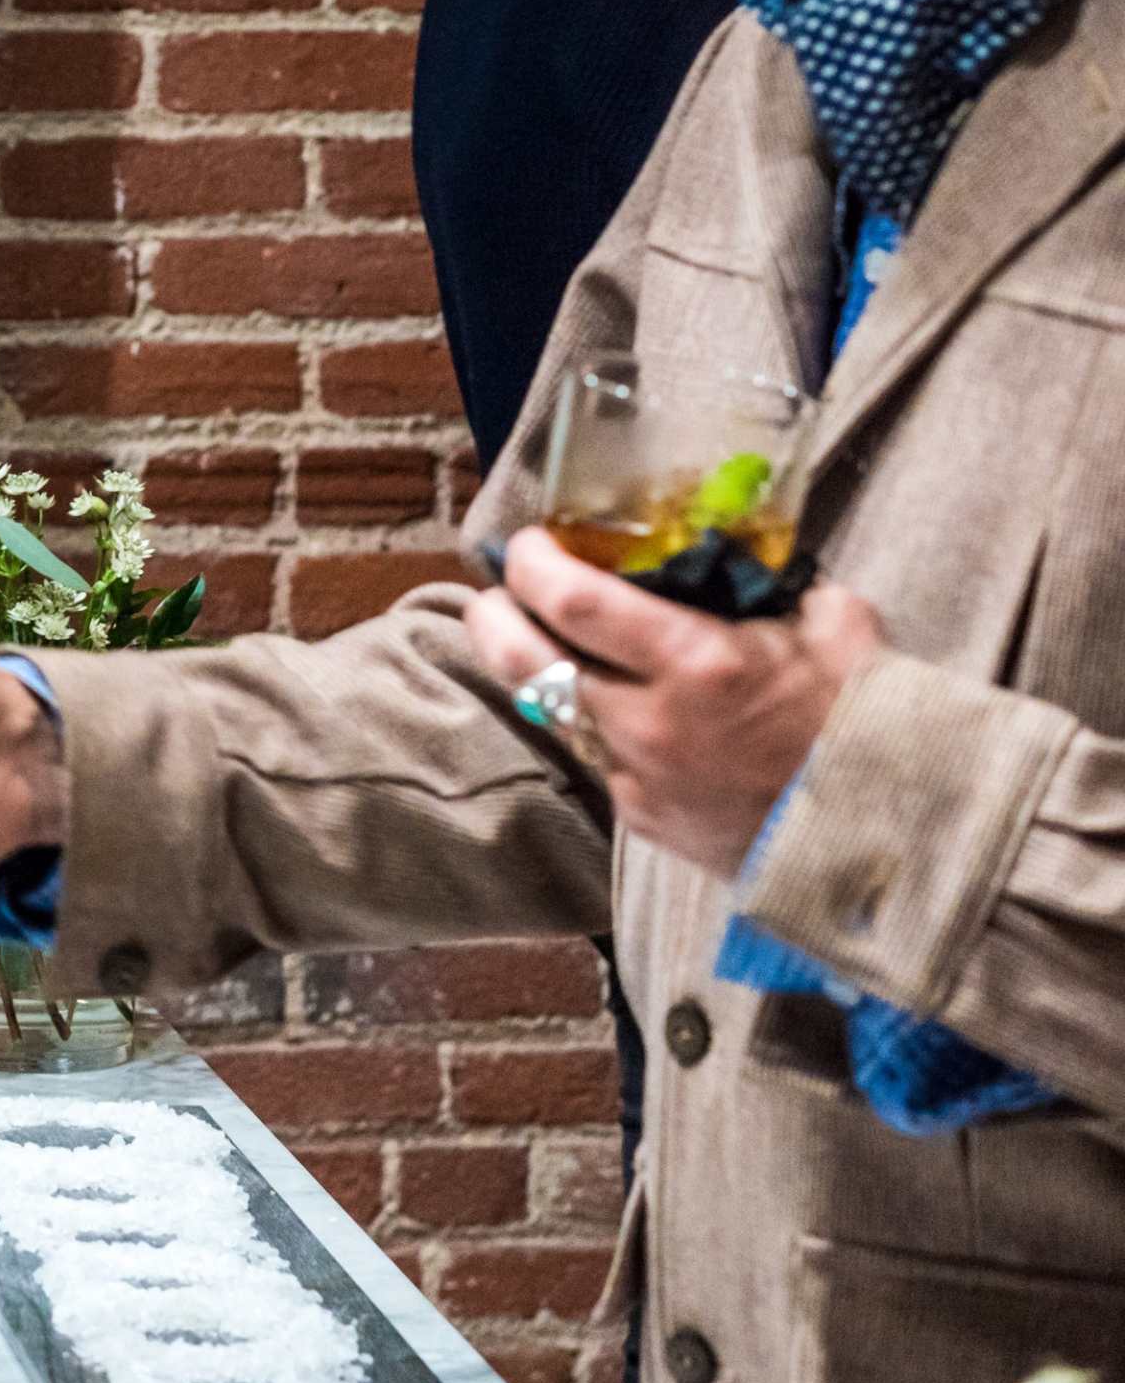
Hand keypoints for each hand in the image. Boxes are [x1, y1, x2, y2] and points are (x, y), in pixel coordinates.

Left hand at [461, 531, 884, 875]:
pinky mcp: (640, 817)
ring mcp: (638, 775)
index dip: (531, 563)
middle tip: (496, 590)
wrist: (889, 839)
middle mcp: (649, 721)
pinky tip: (602, 699)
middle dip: (493, 615)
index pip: (572, 600)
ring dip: (529, 668)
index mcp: (698, 662)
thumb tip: (742, 554)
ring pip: (546, 709)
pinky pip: (592, 754)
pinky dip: (586, 720)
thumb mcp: (838, 629)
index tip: (528, 543)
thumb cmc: (870, 724)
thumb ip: (779, 585)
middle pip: (523, 659)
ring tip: (529, 636)